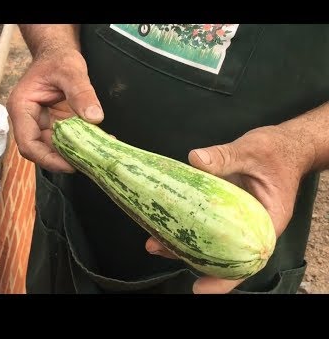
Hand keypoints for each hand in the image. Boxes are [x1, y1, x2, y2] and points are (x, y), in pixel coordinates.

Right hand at [7, 48, 103, 172]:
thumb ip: (82, 92)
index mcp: (21, 108)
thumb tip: (95, 117)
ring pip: (54, 150)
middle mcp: (29, 121)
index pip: (28, 144)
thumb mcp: (71, 70)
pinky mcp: (55, 127)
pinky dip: (80, 145)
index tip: (70, 165)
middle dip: (64, 160)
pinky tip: (98, 144)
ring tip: (96, 156)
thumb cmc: (57, 58)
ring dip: (74, 155)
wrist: (57, 54)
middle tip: (89, 163)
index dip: (48, 159)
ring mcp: (42, 125)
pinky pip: (66, 142)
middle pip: (42, 151)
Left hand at [145, 125, 314, 293]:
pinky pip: (203, 221)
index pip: (247, 260)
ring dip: (180, 241)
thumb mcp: (253, 151)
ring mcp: (234, 219)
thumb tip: (197, 160)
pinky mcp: (222, 208)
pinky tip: (163, 220)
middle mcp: (249, 227)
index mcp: (267, 222)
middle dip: (188, 257)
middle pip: (220, 254)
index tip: (201, 288)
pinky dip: (185, 222)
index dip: (225, 278)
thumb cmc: (276, 153)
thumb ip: (226, 156)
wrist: (283, 147)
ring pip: (208, 240)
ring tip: (152, 240)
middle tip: (157, 248)